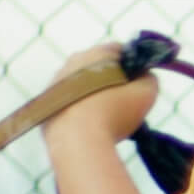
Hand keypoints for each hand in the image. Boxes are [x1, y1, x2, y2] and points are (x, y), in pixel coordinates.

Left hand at [42, 43, 159, 145]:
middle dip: (110, 80)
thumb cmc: (114, 115)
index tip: (137, 83)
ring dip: (91, 95)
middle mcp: (71, 63)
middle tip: (121, 103)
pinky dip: (75, 110)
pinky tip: (85, 126)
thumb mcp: (145, 94)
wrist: (76, 143)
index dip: (132, 66)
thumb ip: (149, 79)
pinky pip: (65, 102)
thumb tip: (145, 76)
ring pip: (79, 84)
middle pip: (96, 67)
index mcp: (96, 54)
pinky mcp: (44, 106)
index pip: (119, 51)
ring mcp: (54, 84)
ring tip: (103, 118)